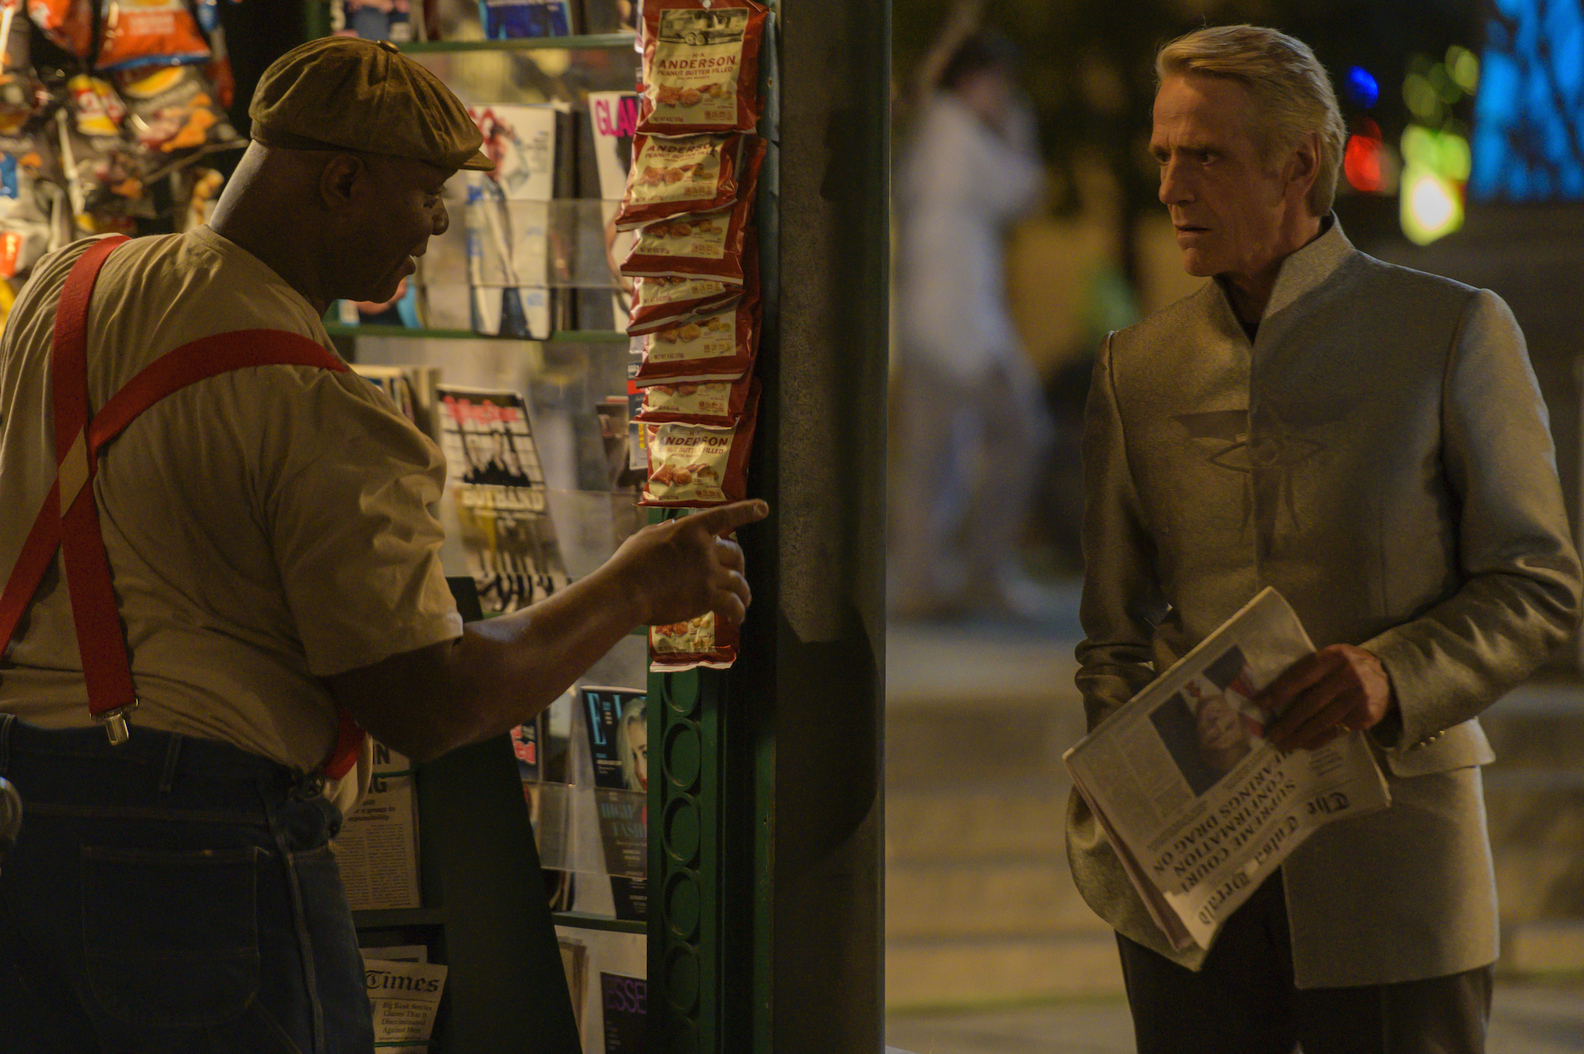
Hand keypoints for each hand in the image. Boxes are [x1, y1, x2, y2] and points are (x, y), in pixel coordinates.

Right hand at [607, 500, 768, 627]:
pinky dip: (738, 612)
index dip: (746, 511)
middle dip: (740, 565)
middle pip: (736, 554)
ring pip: (739, 581)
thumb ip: (666, 531)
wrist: (626, 590)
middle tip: (738, 574)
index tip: (763, 508)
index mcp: (692, 528)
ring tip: (744, 602)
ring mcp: (709, 573)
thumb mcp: (647, 536)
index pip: (725, 516)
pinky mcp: (708, 597)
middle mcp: (705, 548)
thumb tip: (675, 525)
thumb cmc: (629, 563)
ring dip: (744, 593)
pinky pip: (733, 605)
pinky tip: (737, 619)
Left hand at [1259, 644, 1394, 752]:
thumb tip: (1273, 693)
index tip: (1261, 704)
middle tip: (1271, 734)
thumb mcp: (1333, 658)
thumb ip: (1310, 670)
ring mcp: (1358, 698)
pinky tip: (1303, 744)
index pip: (1302, 675)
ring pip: (1323, 720)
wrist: (1390, 678)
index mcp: (1334, 657)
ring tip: (1283, 744)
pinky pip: (1336, 731)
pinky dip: (1317, 740)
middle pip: (1311, 702)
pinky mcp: (1366, 716)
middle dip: (1288, 721)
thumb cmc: (1349, 667)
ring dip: (1300, 735)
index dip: (1280, 690)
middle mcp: (1348, 676)